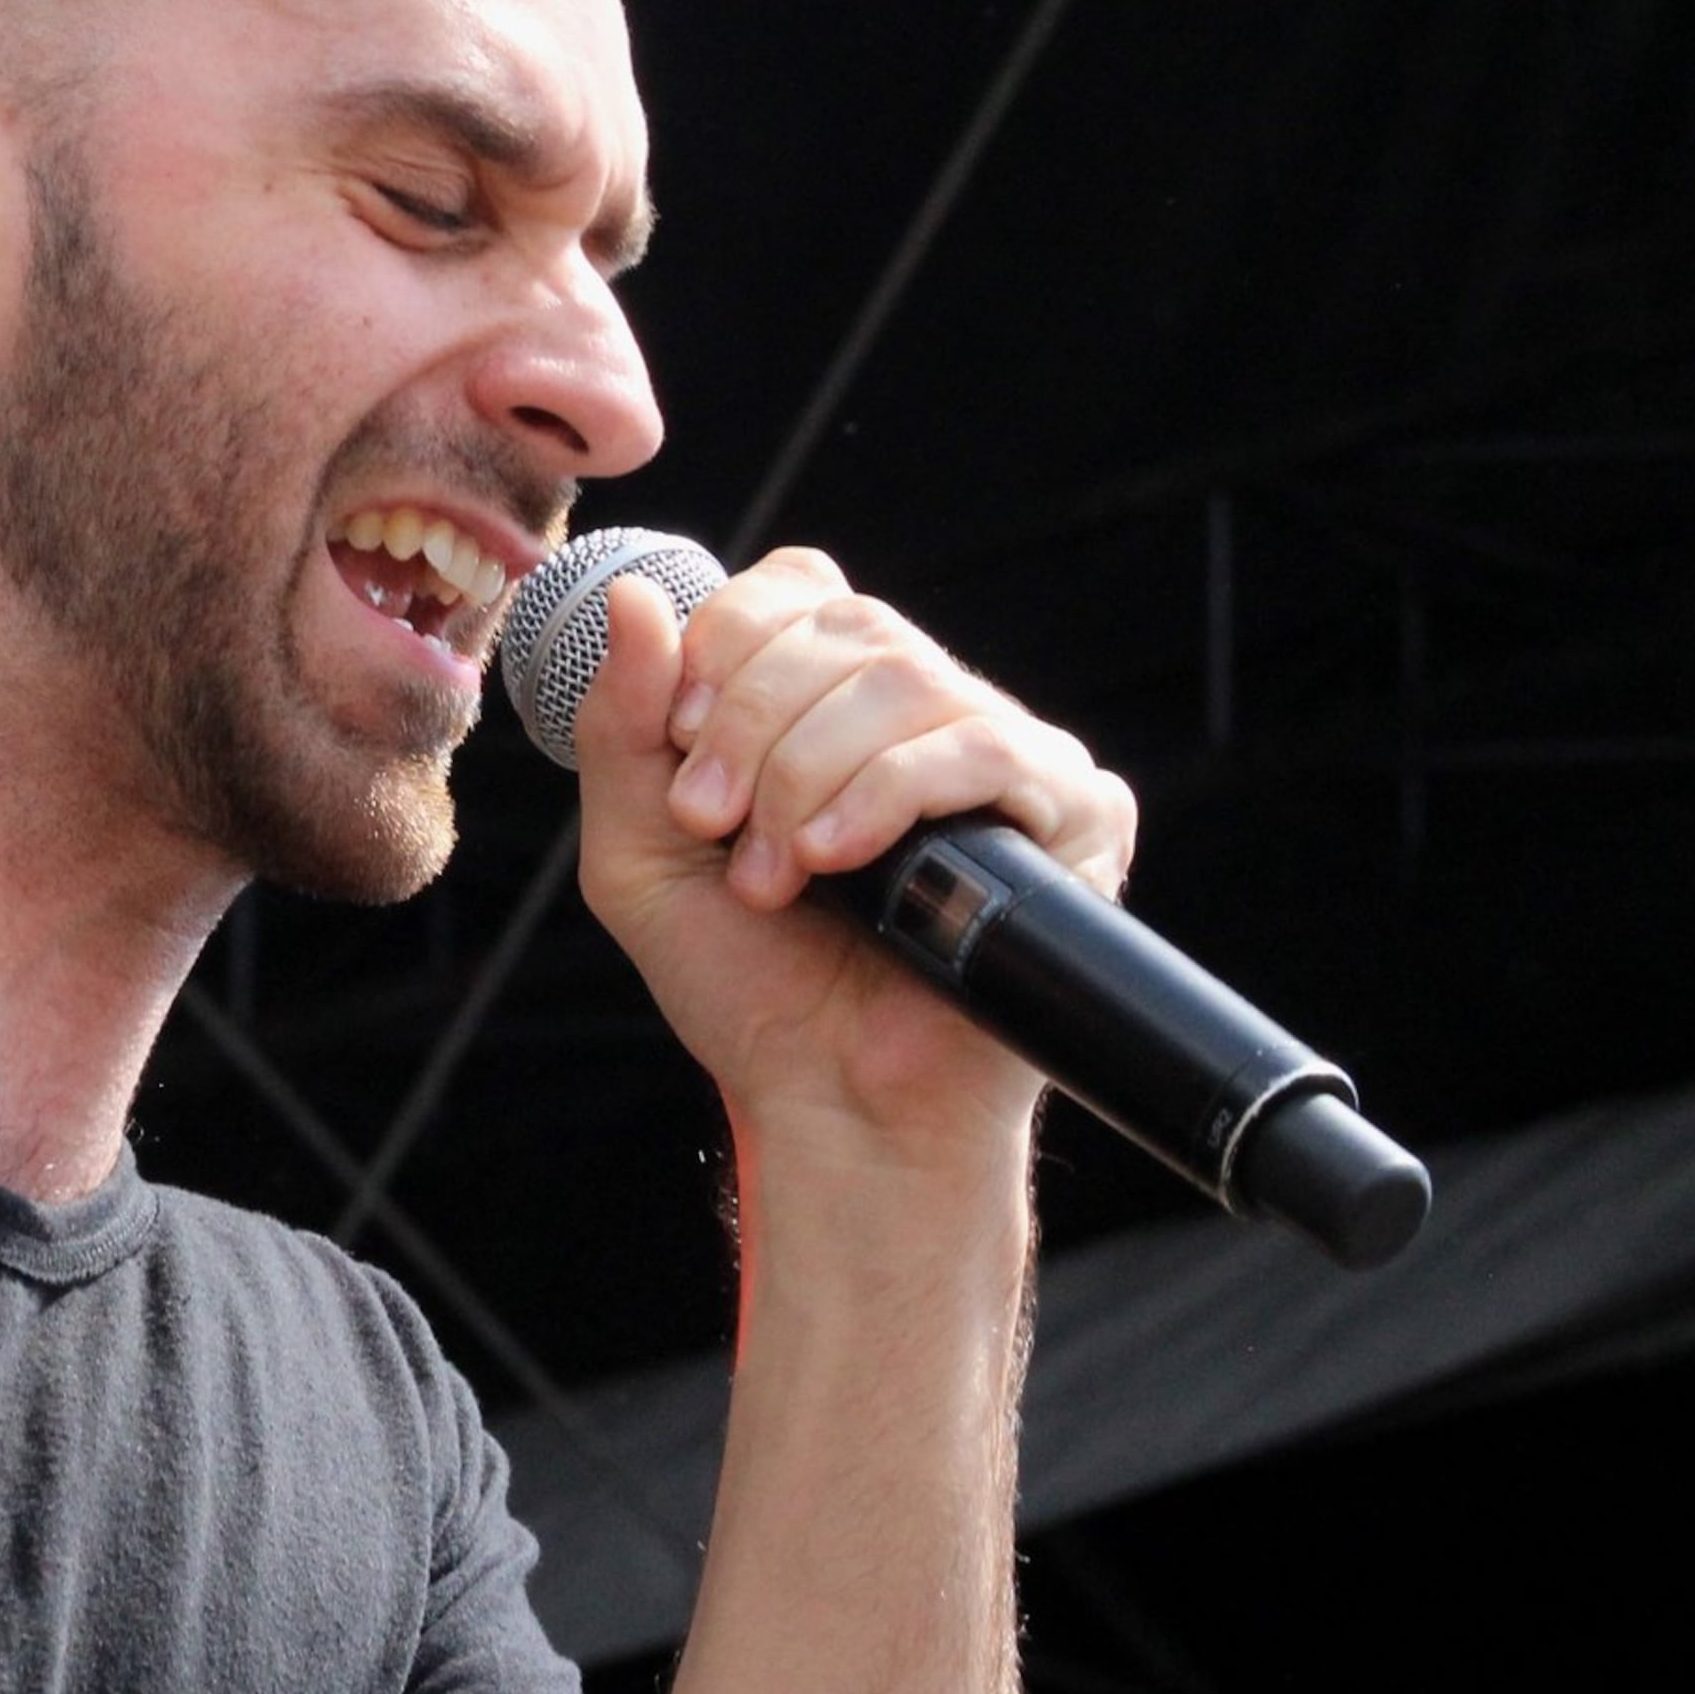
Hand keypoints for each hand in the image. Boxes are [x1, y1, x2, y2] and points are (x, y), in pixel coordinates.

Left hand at [568, 548, 1138, 1154]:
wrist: (829, 1103)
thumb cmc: (746, 983)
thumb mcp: (641, 851)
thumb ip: (622, 726)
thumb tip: (630, 594)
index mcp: (832, 703)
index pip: (799, 590)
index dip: (730, 642)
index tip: (680, 745)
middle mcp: (927, 713)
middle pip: (845, 626)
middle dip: (751, 722)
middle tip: (710, 823)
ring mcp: (1005, 757)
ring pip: (904, 680)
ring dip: (807, 773)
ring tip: (775, 875)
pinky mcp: (1071, 815)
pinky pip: (984, 747)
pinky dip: (887, 794)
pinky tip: (839, 861)